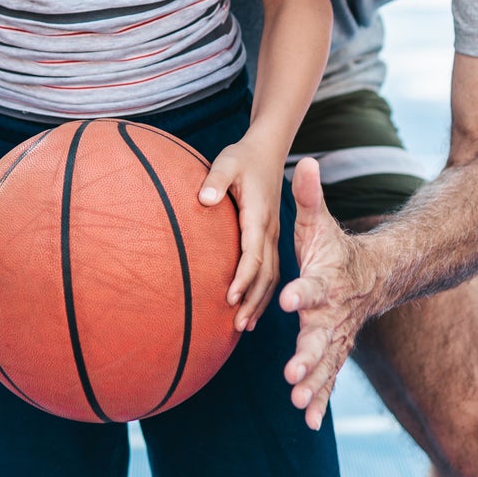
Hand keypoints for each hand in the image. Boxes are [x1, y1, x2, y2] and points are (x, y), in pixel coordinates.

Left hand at [197, 138, 284, 331]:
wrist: (268, 150)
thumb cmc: (243, 157)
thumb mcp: (226, 161)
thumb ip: (215, 180)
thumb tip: (204, 201)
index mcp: (259, 215)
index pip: (253, 254)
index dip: (242, 278)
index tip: (229, 298)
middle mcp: (270, 229)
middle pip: (266, 273)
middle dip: (253, 300)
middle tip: (237, 326)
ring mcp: (273, 234)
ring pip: (272, 275)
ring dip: (259, 301)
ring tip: (244, 326)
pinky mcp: (271, 236)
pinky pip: (271, 269)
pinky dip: (263, 291)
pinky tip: (252, 308)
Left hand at [279, 157, 376, 429]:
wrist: (373, 276)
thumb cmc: (336, 248)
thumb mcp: (320, 222)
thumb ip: (309, 196)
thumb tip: (302, 160)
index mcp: (326, 281)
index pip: (312, 287)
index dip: (301, 293)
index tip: (289, 299)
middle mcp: (333, 313)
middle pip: (321, 336)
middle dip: (307, 355)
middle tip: (291, 372)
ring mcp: (337, 337)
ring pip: (325, 363)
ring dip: (312, 383)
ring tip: (297, 401)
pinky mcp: (336, 352)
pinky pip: (329, 379)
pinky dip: (320, 399)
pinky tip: (307, 422)